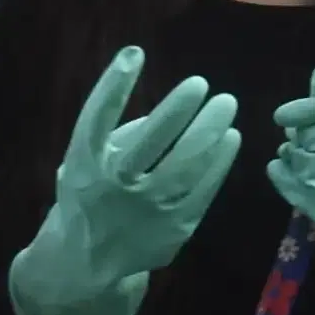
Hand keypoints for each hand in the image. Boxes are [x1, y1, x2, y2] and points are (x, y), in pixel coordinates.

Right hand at [7, 47, 243, 314]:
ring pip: (185, 166)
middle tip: (200, 83)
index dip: (113, 85)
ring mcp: (145, 211)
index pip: (95, 119)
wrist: (87, 261)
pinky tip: (230, 138)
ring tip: (225, 104)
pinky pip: (204, 190)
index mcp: (84, 165)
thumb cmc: (91, 195)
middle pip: (148, 143)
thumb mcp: (87, 164)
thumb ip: (118, 135)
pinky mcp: (174, 229)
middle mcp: (112, 188)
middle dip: (176, 109)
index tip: (135, 53)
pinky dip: (220, 162)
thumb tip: (167, 108)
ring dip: (209, 130)